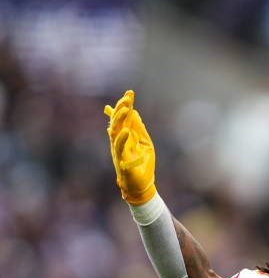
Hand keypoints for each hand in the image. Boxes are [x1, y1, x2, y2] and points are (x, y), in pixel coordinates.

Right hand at [104, 90, 156, 204]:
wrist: (143, 185)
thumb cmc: (143, 165)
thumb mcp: (145, 143)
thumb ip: (139, 129)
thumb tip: (135, 112)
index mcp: (125, 136)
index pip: (124, 117)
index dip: (126, 105)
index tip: (130, 92)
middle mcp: (119, 141)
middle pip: (117, 121)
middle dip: (121, 108)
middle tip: (128, 97)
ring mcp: (118, 150)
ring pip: (114, 131)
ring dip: (119, 119)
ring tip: (126, 108)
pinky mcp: (121, 161)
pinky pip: (119, 148)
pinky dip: (122, 139)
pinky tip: (126, 131)